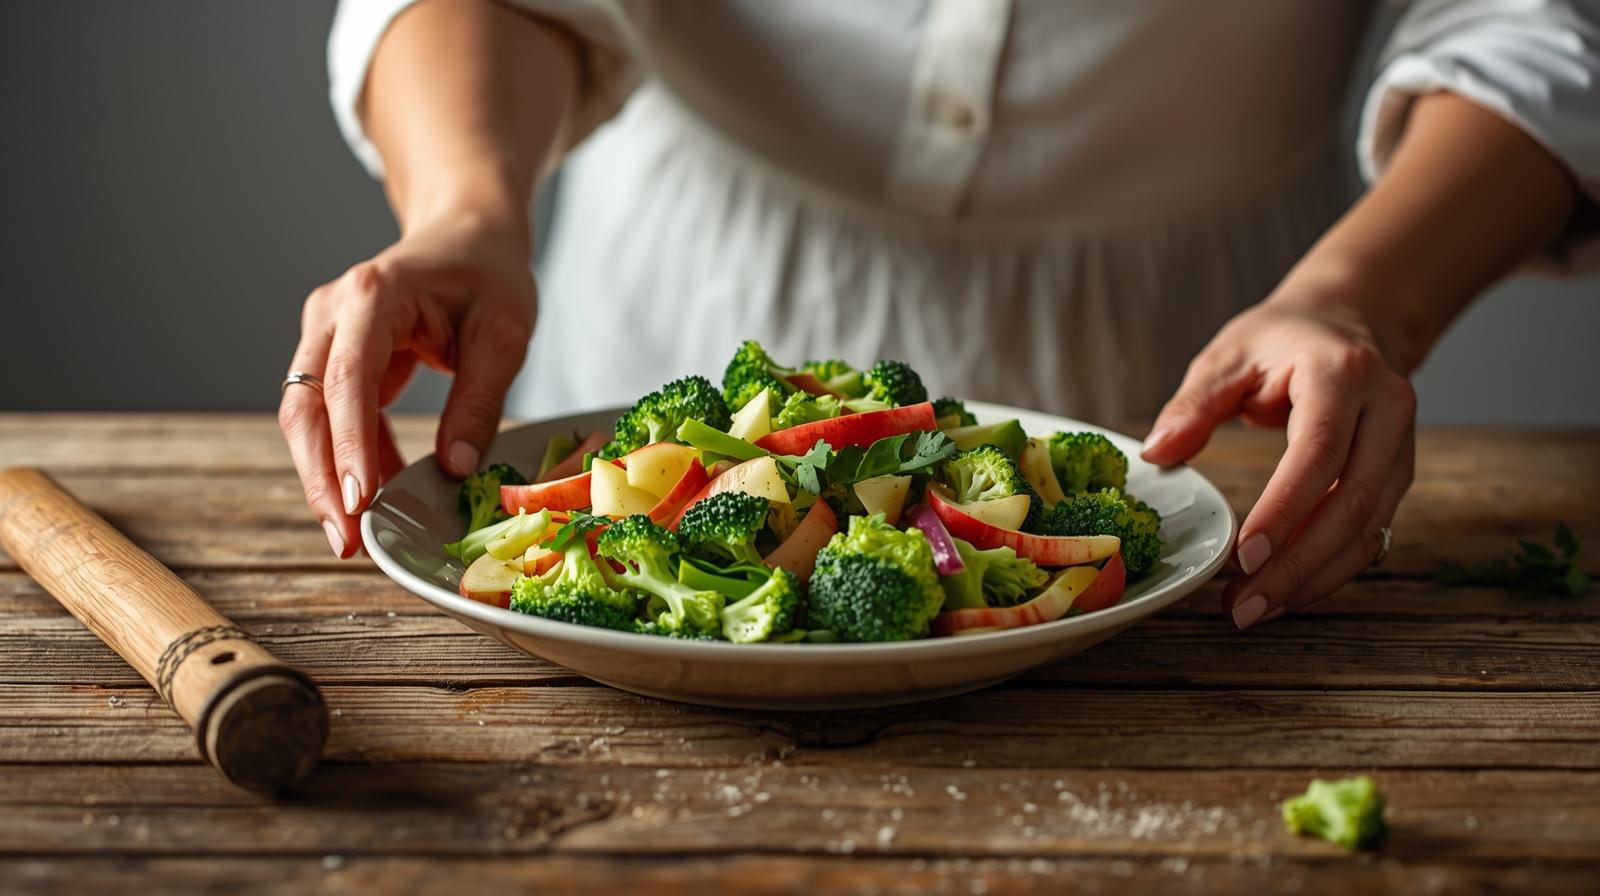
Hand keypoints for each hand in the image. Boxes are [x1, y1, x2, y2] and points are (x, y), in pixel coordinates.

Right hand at [278, 215, 536, 557]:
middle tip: (346, 541)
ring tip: (354, 535)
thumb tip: (456, 468)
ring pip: (307, 416)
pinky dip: (350, 456)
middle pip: (306, 405)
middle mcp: (333, 313)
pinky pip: (332, 414)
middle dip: (322, 478)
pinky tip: (376, 493)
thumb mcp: (504, 334)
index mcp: (372, 296)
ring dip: (327, 476)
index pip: (348, 380)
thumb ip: (480, 399)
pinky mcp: (334, 355)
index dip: (350, 445)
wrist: (468, 234)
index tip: (360, 501)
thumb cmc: (489, 275)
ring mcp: (326, 334)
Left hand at [1141, 278, 1416, 628]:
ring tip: (1257, 608)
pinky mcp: (1397, 474)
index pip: (1319, 451)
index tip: (1245, 555)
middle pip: (1352, 502)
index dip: (1285, 508)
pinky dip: (1329, 569)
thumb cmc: (1284, 337)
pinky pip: (1370, 532)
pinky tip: (1287, 591)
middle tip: (1245, 604)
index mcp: (1342, 374)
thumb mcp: (1229, 353)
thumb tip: (1157, 452)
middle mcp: (1386, 410)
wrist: (1352, 317)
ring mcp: (1401, 445)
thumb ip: (1194, 404)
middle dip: (1297, 563)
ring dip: (1314, 577)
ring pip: (1369, 528)